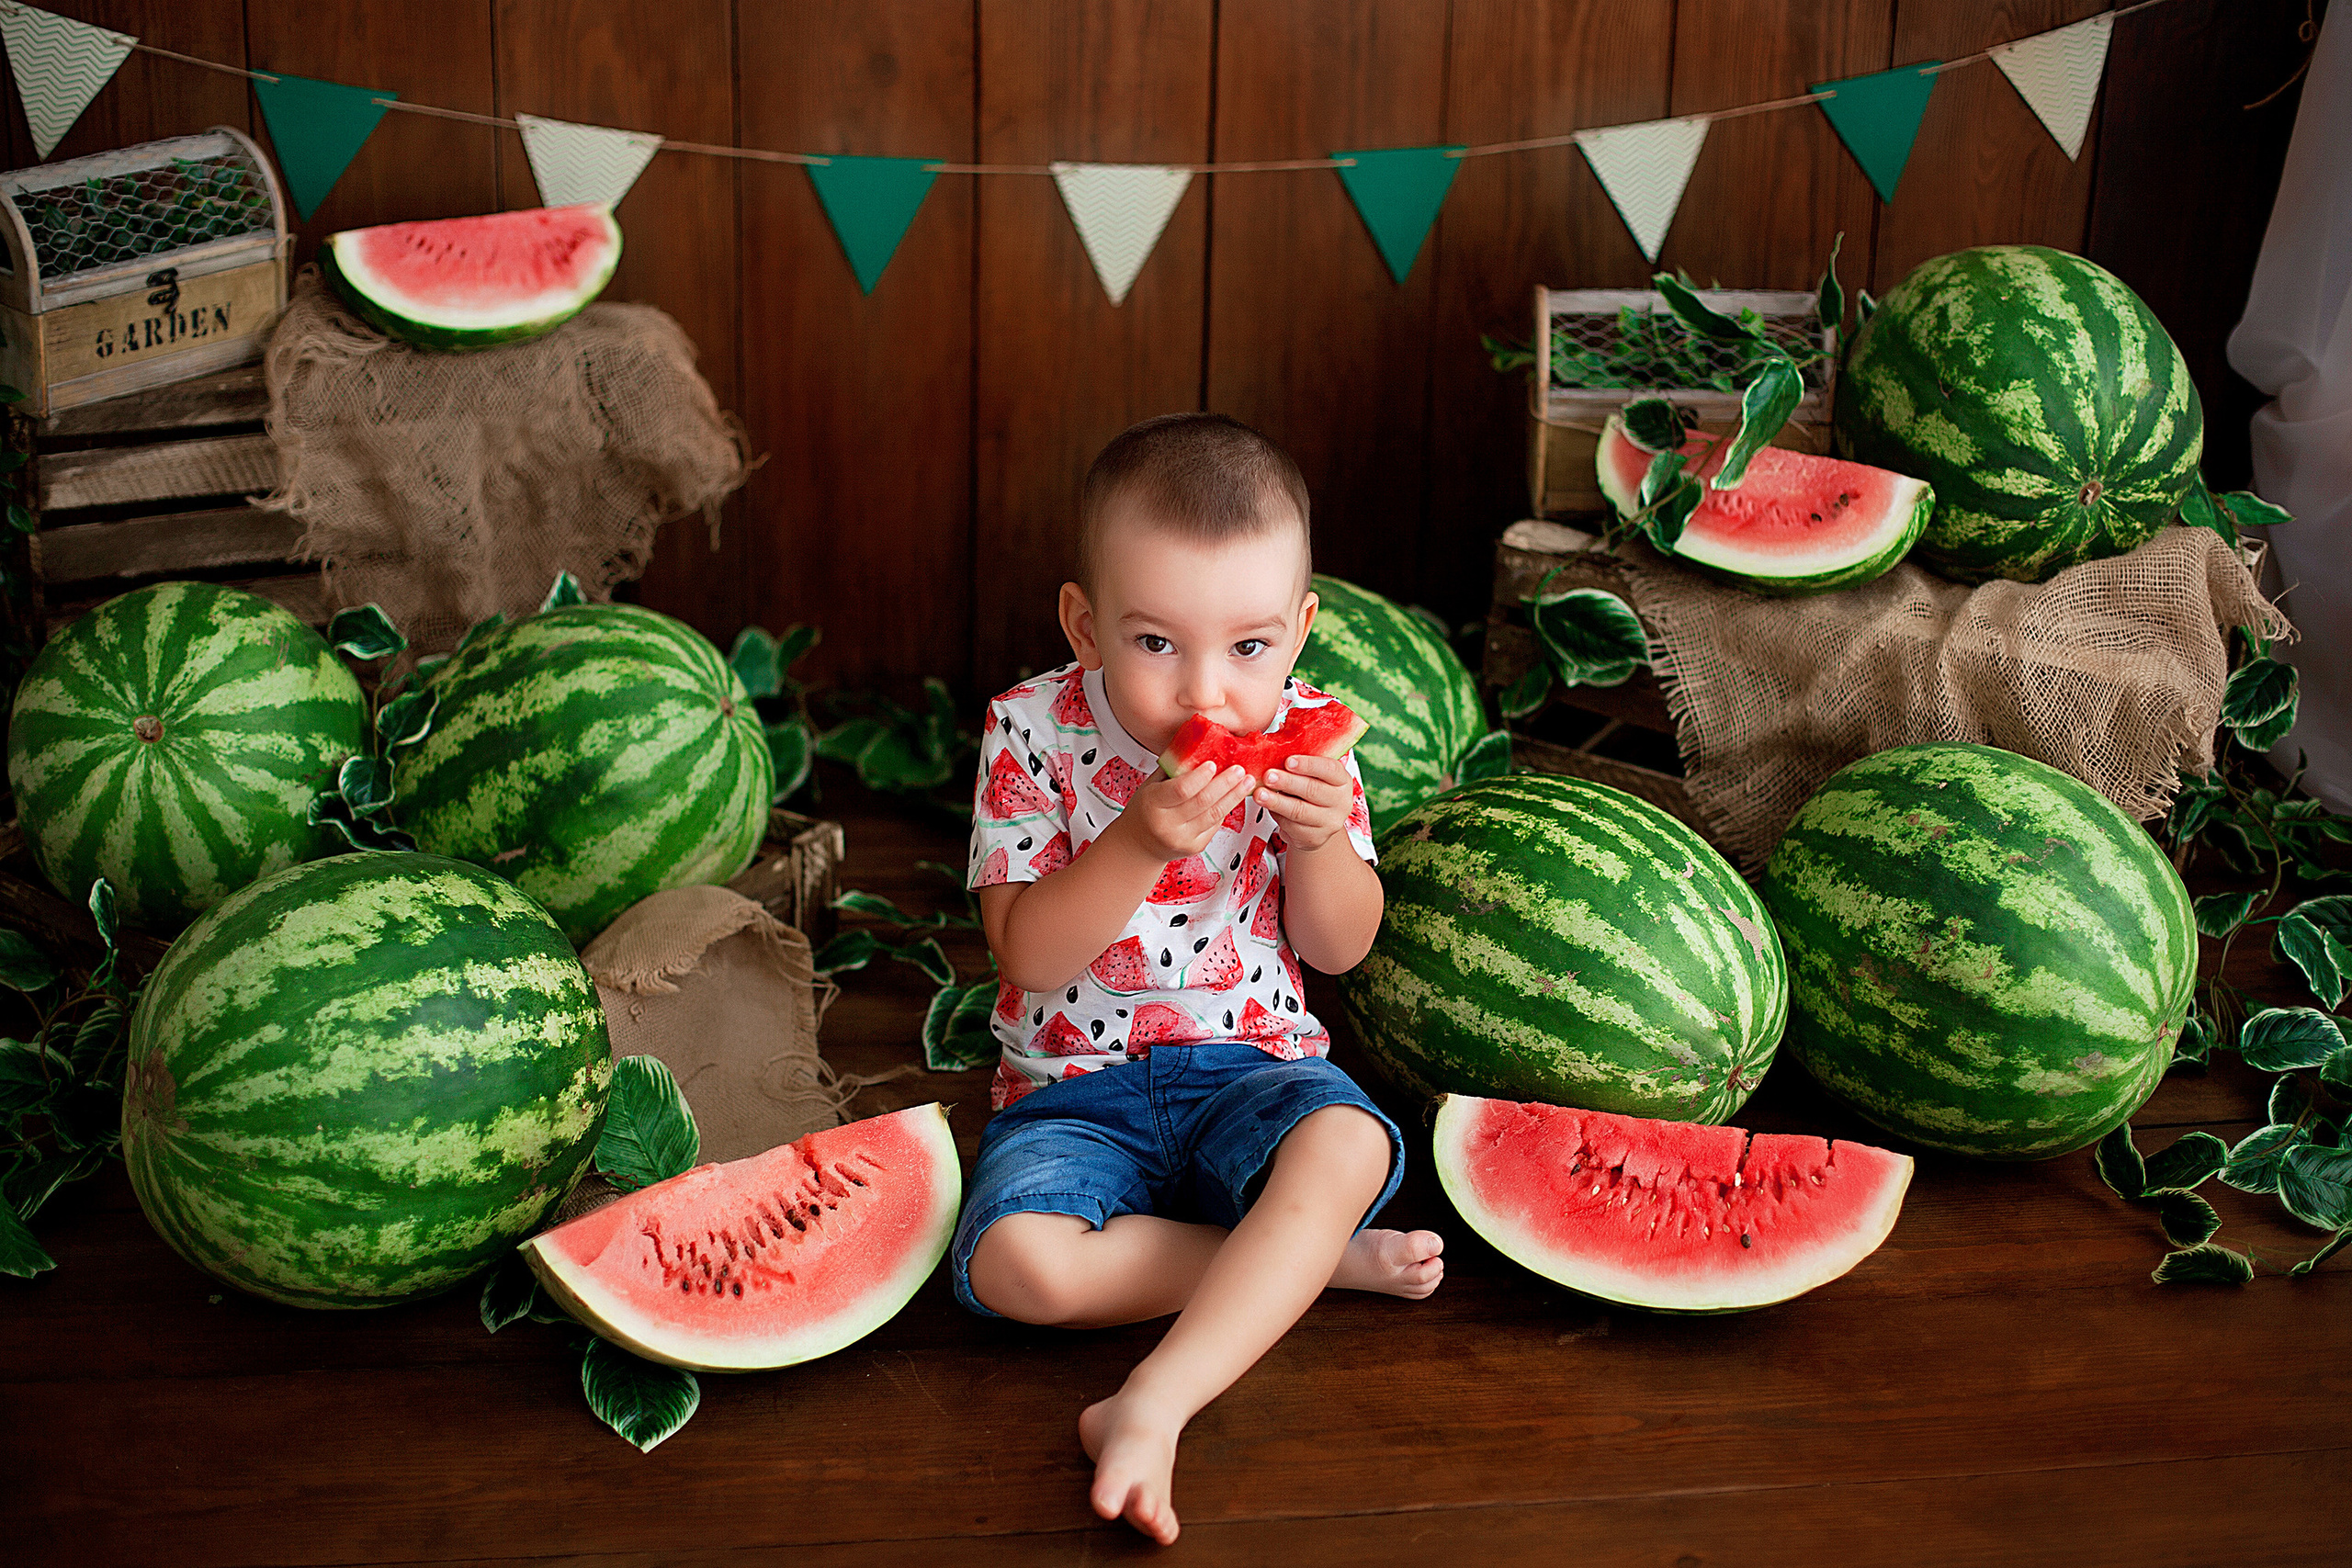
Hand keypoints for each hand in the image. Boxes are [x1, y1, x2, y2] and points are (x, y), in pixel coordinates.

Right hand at [1120, 761, 1253, 859]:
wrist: (1140, 844)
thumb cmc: (1146, 810)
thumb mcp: (1151, 786)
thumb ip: (1173, 769)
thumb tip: (1199, 745)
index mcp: (1153, 804)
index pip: (1181, 789)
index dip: (1200, 776)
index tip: (1214, 763)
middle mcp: (1167, 825)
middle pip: (1203, 802)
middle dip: (1225, 783)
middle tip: (1239, 769)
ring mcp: (1182, 839)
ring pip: (1214, 814)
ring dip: (1234, 796)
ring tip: (1247, 781)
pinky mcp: (1195, 847)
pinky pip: (1215, 825)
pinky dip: (1225, 809)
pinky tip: (1234, 796)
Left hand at [1255, 755, 1356, 850]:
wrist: (1317, 824)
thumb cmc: (1311, 790)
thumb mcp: (1313, 775)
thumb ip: (1300, 762)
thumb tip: (1275, 743)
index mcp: (1342, 781)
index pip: (1330, 770)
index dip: (1309, 764)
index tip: (1288, 761)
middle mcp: (1341, 802)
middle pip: (1313, 790)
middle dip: (1288, 782)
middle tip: (1268, 775)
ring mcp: (1330, 823)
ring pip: (1300, 811)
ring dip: (1277, 801)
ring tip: (1259, 794)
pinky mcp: (1315, 838)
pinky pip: (1292, 826)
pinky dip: (1277, 815)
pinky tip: (1266, 807)